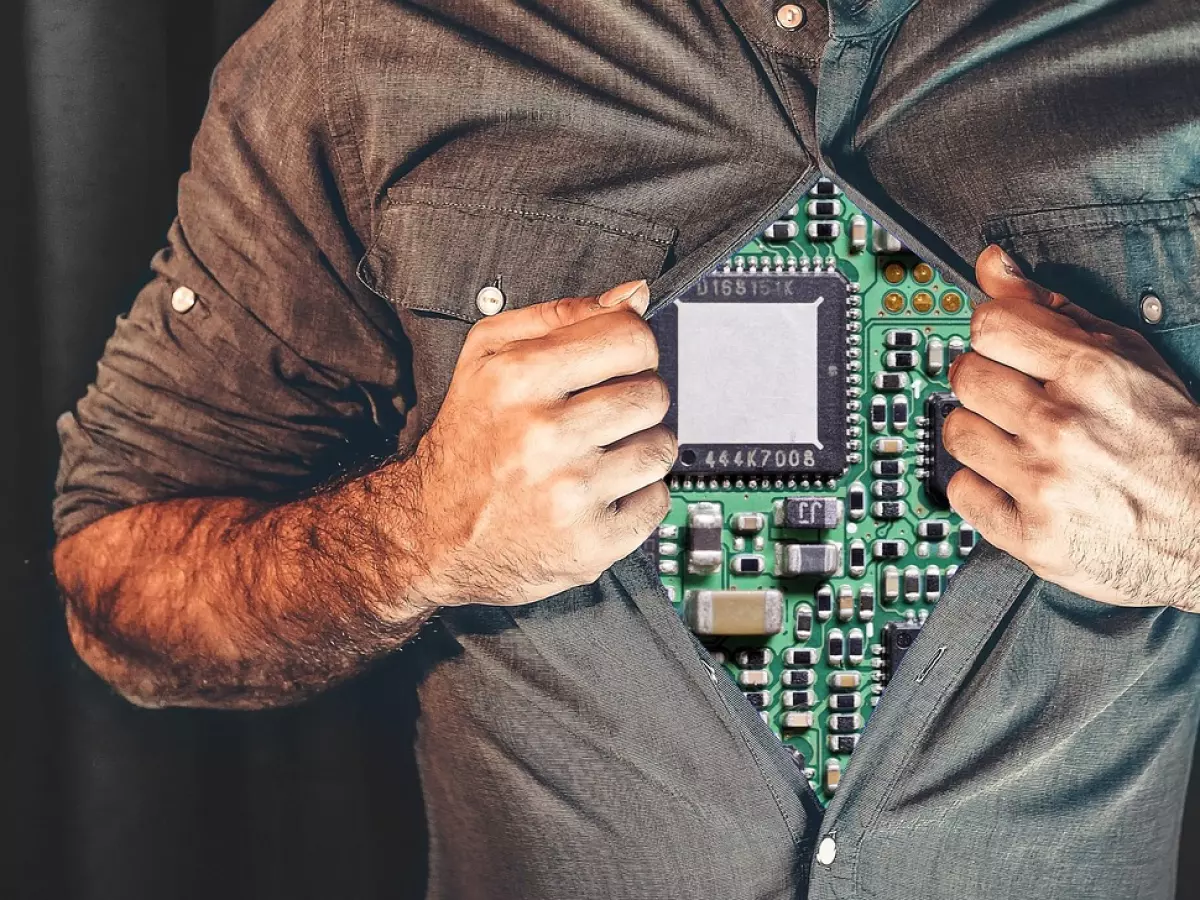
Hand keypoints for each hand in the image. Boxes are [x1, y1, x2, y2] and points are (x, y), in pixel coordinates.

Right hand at [407, 279, 673, 607]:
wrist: (432, 533)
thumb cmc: (468, 438)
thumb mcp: (487, 356)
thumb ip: (561, 315)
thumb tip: (634, 294)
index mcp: (518, 379)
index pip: (631, 338)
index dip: (635, 347)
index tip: (621, 363)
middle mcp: (543, 436)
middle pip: (653, 394)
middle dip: (637, 399)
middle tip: (604, 415)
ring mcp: (569, 494)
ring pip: (661, 448)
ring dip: (640, 448)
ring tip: (602, 454)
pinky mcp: (589, 542)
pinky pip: (657, 501)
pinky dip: (637, 496)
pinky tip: (601, 493)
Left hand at [944, 245, 1199, 610]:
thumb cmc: (1169, 441)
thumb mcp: (1126, 358)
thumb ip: (1051, 310)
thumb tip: (992, 268)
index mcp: (1090, 375)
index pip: (990, 325)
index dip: (993, 332)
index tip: (1004, 346)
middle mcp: (1062, 428)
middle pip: (966, 376)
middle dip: (985, 381)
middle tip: (1014, 397)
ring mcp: (1042, 485)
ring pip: (956, 431)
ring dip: (980, 432)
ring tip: (1017, 440)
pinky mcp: (1029, 536)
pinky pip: (960, 491)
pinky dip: (980, 484)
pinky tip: (1013, 481)